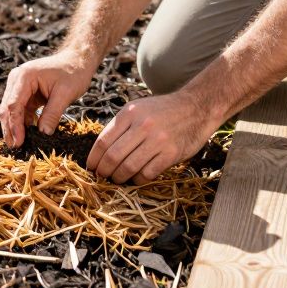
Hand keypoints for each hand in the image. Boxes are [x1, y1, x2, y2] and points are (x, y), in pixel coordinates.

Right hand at [0, 50, 95, 147]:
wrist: (77, 61)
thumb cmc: (72, 73)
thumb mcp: (65, 94)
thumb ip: (52, 114)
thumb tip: (43, 134)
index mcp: (24, 76)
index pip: (14, 104)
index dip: (15, 125)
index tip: (19, 142)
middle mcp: (17, 80)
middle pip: (8, 108)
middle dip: (10, 129)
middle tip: (15, 148)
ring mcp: (20, 86)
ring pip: (12, 111)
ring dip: (15, 127)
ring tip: (19, 145)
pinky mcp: (26, 93)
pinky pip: (21, 111)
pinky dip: (23, 123)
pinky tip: (27, 136)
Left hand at [86, 92, 216, 183]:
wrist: (195, 108)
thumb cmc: (161, 111)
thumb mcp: (137, 109)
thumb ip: (119, 127)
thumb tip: (99, 152)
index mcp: (129, 113)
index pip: (102, 142)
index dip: (93, 159)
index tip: (91, 168)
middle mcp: (142, 126)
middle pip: (113, 157)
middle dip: (103, 171)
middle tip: (102, 177)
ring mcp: (157, 140)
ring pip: (128, 168)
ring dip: (119, 177)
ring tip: (118, 178)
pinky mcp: (171, 154)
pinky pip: (147, 174)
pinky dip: (138, 179)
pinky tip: (136, 177)